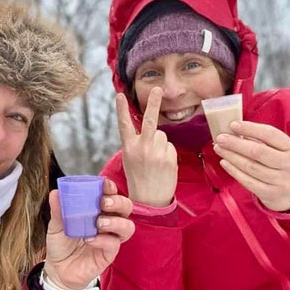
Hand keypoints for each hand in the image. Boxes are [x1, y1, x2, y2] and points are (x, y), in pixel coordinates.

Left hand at [44, 178, 134, 289]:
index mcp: (97, 210)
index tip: (104, 184)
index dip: (111, 187)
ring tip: (98, 223)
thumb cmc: (61, 244)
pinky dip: (104, 240)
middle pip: (126, 207)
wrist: (57, 270)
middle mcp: (108, 221)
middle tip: (103, 203)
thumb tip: (56, 193)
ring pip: (128, 226)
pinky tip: (90, 240)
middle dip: (118, 202)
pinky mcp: (109, 254)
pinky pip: (114, 244)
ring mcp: (110, 238)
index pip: (111, 194)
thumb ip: (58, 210)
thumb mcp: (56, 225)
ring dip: (116, 221)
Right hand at [116, 88, 177, 206]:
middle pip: (150, 121)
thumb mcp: (130, 159)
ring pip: (162, 135)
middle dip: (153, 103)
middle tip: (158, 89)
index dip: (121, 109)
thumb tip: (152, 129)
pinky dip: (168, 153)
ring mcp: (156, 153)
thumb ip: (137, 143)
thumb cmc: (138, 178)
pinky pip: (170, 146)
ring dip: (160, 143)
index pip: (124, 125)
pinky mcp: (169, 158)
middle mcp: (142, 148)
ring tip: (155, 160)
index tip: (119, 95)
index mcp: (129, 148)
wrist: (149, 200)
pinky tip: (163, 165)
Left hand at [213, 121, 289, 211]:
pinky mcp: (269, 193)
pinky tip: (224, 162)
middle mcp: (289, 165)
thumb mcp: (280, 150)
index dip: (250, 128)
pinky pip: (247, 181)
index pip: (270, 134)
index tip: (233, 125)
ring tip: (218, 148)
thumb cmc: (280, 164)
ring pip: (250, 167)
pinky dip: (233, 170)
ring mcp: (280, 181)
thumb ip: (262, 140)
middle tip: (220, 138)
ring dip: (231, 156)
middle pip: (258, 152)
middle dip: (236, 144)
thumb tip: (235, 130)